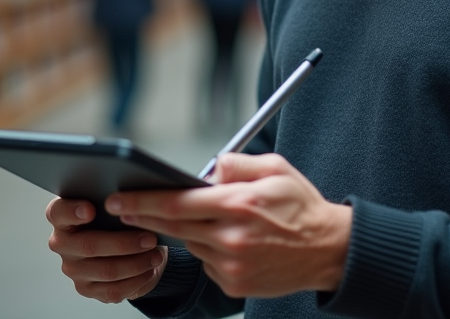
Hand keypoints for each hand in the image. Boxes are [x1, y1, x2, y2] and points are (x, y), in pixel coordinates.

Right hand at [46, 197, 168, 303]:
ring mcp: (73, 268)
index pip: (58, 212)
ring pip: (106, 270)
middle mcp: (62, 243)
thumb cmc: (118, 219)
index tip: (91, 209)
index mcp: (62, 217)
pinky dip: (135, 280)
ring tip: (156, 255)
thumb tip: (131, 204)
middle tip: (150, 238)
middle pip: (89, 245)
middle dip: (124, 243)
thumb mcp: (115, 206)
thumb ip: (114, 203)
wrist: (126, 247)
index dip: (72, 211)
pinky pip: (113, 290)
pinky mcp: (86, 289)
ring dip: (136, 264)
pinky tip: (148, 270)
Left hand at [105, 153, 351, 297]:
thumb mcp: (275, 168)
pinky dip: (209, 251)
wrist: (329, 251)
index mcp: (240, 205)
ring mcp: (232, 266)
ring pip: (190, 245)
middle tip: (125, 208)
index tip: (120, 198)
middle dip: (145, 217)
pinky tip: (230, 242)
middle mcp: (233, 238)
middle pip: (174, 227)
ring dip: (188, 232)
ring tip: (211, 220)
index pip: (178, 203)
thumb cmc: (301, 206)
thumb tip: (207, 168)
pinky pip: (207, 264)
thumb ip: (236, 164)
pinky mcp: (234, 286)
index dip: (143, 201)